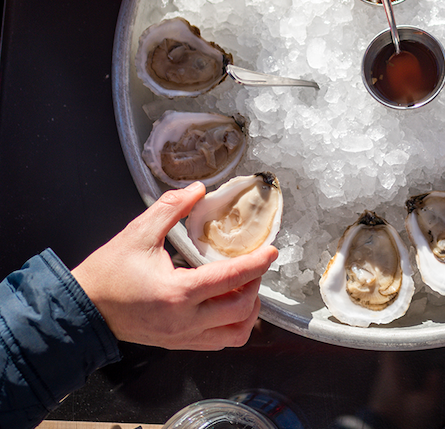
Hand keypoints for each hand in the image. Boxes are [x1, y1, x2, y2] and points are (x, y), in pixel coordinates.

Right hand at [72, 181, 276, 350]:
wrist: (83, 310)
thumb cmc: (108, 274)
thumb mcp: (138, 233)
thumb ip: (171, 208)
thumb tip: (198, 190)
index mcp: (177, 293)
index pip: (230, 279)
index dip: (256, 263)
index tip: (271, 251)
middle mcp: (184, 321)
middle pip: (241, 309)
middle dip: (256, 284)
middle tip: (256, 263)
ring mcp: (183, 337)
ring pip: (235, 334)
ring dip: (250, 310)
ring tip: (246, 285)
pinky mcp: (179, 344)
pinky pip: (219, 342)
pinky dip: (234, 325)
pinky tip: (230, 303)